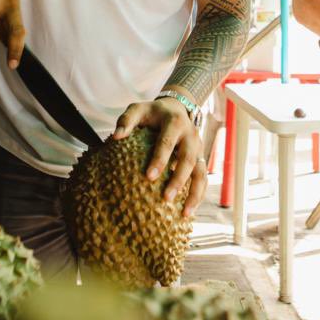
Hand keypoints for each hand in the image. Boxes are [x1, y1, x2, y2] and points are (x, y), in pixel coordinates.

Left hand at [113, 97, 205, 217]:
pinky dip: (199, 195)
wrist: (177, 107)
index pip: (167, 142)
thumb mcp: (139, 109)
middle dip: (178, 179)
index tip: (149, 177)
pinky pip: (203, 179)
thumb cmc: (152, 113)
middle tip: (166, 198)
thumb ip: (127, 120)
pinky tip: (188, 212)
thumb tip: (116, 136)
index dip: (159, 159)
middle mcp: (191, 135)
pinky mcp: (201, 158)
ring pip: (201, 172)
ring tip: (185, 213)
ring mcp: (199, 148)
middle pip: (188, 159)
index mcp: (175, 122)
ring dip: (194, 193)